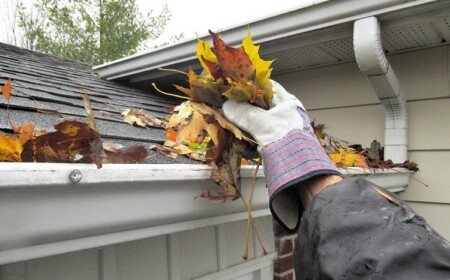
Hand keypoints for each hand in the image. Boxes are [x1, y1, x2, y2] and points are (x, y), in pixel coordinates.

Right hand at [222, 80, 340, 231]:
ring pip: (257, 120)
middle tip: (227, 103)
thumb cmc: (286, 141)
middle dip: (243, 105)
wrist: (300, 172)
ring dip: (243, 121)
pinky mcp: (275, 143)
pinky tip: (236, 134)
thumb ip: (243, 113)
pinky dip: (247, 134)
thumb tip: (227, 105)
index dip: (250, 84)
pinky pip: (258, 134)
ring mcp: (280, 128)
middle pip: (260, 104)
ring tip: (227, 118)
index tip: (234, 86)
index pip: (267, 86)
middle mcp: (285, 113)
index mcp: (288, 102)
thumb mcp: (262, 123)